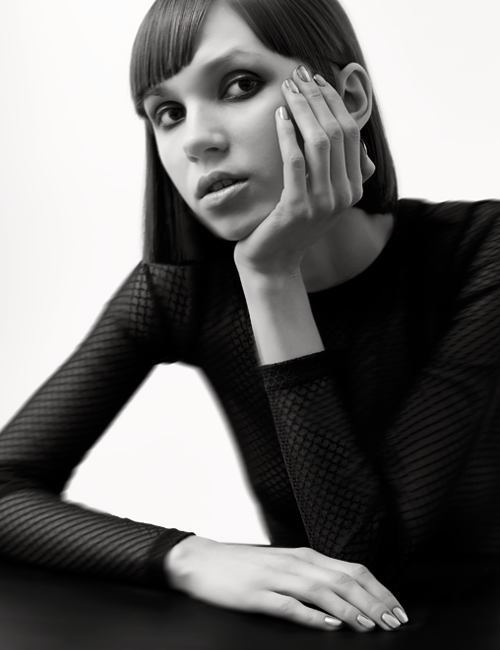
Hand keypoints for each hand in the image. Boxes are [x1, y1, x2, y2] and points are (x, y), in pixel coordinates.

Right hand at [164, 536, 407, 632]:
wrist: (201, 559)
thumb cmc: (244, 565)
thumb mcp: (284, 565)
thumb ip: (312, 576)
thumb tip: (346, 596)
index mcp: (306, 556)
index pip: (353, 570)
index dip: (379, 590)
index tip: (397, 609)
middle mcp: (296, 563)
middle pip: (344, 580)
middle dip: (374, 602)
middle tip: (393, 621)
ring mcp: (277, 577)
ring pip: (323, 591)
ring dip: (351, 609)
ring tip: (370, 626)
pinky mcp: (257, 593)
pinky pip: (290, 605)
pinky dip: (313, 615)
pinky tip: (329, 625)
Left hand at [234, 65, 374, 275]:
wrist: (273, 261)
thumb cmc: (291, 224)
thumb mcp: (320, 195)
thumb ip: (333, 167)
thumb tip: (343, 127)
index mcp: (354, 188)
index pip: (351, 134)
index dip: (335, 102)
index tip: (317, 79)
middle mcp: (344, 196)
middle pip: (338, 133)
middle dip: (318, 98)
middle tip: (300, 74)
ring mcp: (323, 204)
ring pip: (320, 143)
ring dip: (303, 109)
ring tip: (288, 88)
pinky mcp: (297, 208)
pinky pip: (296, 162)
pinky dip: (287, 135)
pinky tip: (279, 116)